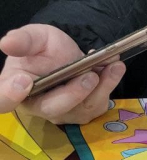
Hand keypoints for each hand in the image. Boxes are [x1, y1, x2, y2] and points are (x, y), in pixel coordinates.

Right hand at [0, 24, 125, 123]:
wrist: (68, 54)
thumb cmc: (44, 49)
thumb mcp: (34, 38)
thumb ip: (23, 41)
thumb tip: (7, 43)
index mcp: (14, 88)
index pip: (3, 101)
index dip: (10, 96)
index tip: (23, 81)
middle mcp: (39, 106)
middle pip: (53, 109)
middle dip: (73, 93)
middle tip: (88, 76)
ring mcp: (64, 112)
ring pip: (82, 108)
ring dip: (102, 87)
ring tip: (113, 65)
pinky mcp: (86, 111)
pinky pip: (99, 104)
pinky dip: (110, 84)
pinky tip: (114, 67)